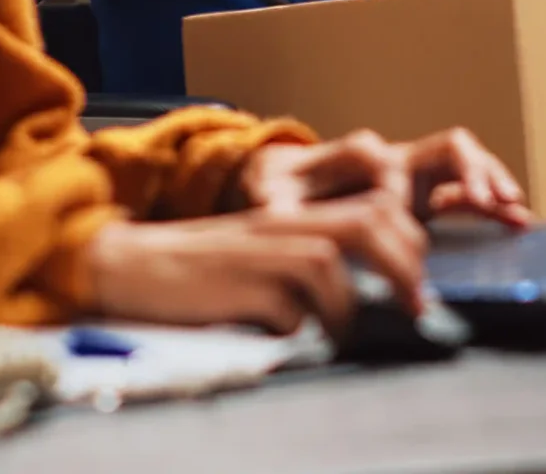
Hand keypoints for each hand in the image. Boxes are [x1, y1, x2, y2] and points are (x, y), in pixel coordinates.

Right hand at [84, 193, 428, 333]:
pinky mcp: (235, 284)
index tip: (418, 283)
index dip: (408, 241)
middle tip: (414, 305)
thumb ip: (303, 258)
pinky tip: (283, 336)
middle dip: (403, 265)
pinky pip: (285, 310)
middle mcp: (281, 225)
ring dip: (347, 307)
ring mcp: (258, 252)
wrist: (127, 265)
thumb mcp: (259, 250)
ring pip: (328, 263)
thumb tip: (359, 295)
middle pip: (365, 222)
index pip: (371, 208)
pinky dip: (295, 328)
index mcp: (292, 213)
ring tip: (344, 334)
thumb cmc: (197, 268)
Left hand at [240, 128, 531, 227]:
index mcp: (359, 154)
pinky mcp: (424, 194)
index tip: (398, 229)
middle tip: (484, 200)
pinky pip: (466, 188)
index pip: (392, 171)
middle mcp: (395, 157)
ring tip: (511, 208)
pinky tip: (514, 216)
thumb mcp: (269, 199)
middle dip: (470, 172)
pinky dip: (490, 197)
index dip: (397, 201)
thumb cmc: (274, 190)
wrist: (275, 182)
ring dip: (490, 181)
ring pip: (465, 163)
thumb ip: (282, 209)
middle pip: (445, 147)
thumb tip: (296, 222)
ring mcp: (414, 174)